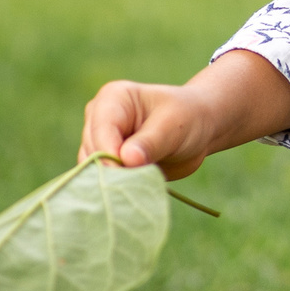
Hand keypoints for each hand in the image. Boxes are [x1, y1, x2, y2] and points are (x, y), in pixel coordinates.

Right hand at [78, 79, 215, 179]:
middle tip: (137, 182)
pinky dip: (114, 188)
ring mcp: (101, 140)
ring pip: (91, 168)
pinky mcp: (106, 161)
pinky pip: (100, 180)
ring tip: (139, 186)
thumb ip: (150, 143)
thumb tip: (127, 160)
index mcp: (113, 98)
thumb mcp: (173, 126)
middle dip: (111, 169)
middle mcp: (99, 118)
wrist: (197, 129)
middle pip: (92, 150)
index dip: (109, 152)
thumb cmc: (187, 118)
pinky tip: (133, 192)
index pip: (101, 129)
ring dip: (112, 181)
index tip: (127, 169)